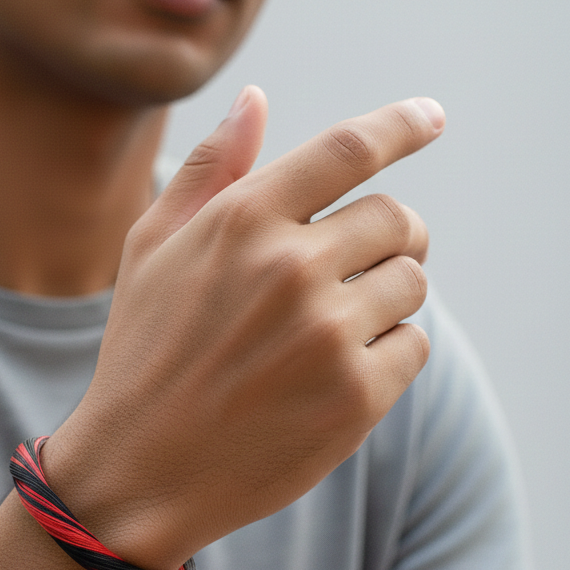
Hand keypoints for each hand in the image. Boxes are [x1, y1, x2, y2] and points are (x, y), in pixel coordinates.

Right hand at [43, 89, 443, 569]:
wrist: (139, 471)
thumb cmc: (143, 355)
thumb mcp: (149, 251)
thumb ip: (208, 171)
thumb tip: (256, 98)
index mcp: (242, 220)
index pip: (350, 150)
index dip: (401, 125)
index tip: (430, 117)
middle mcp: (292, 268)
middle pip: (397, 219)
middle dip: (389, 237)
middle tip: (360, 266)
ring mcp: (328, 335)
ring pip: (412, 284)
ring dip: (386, 298)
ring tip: (330, 332)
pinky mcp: (355, 397)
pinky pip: (413, 346)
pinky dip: (387, 354)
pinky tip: (332, 376)